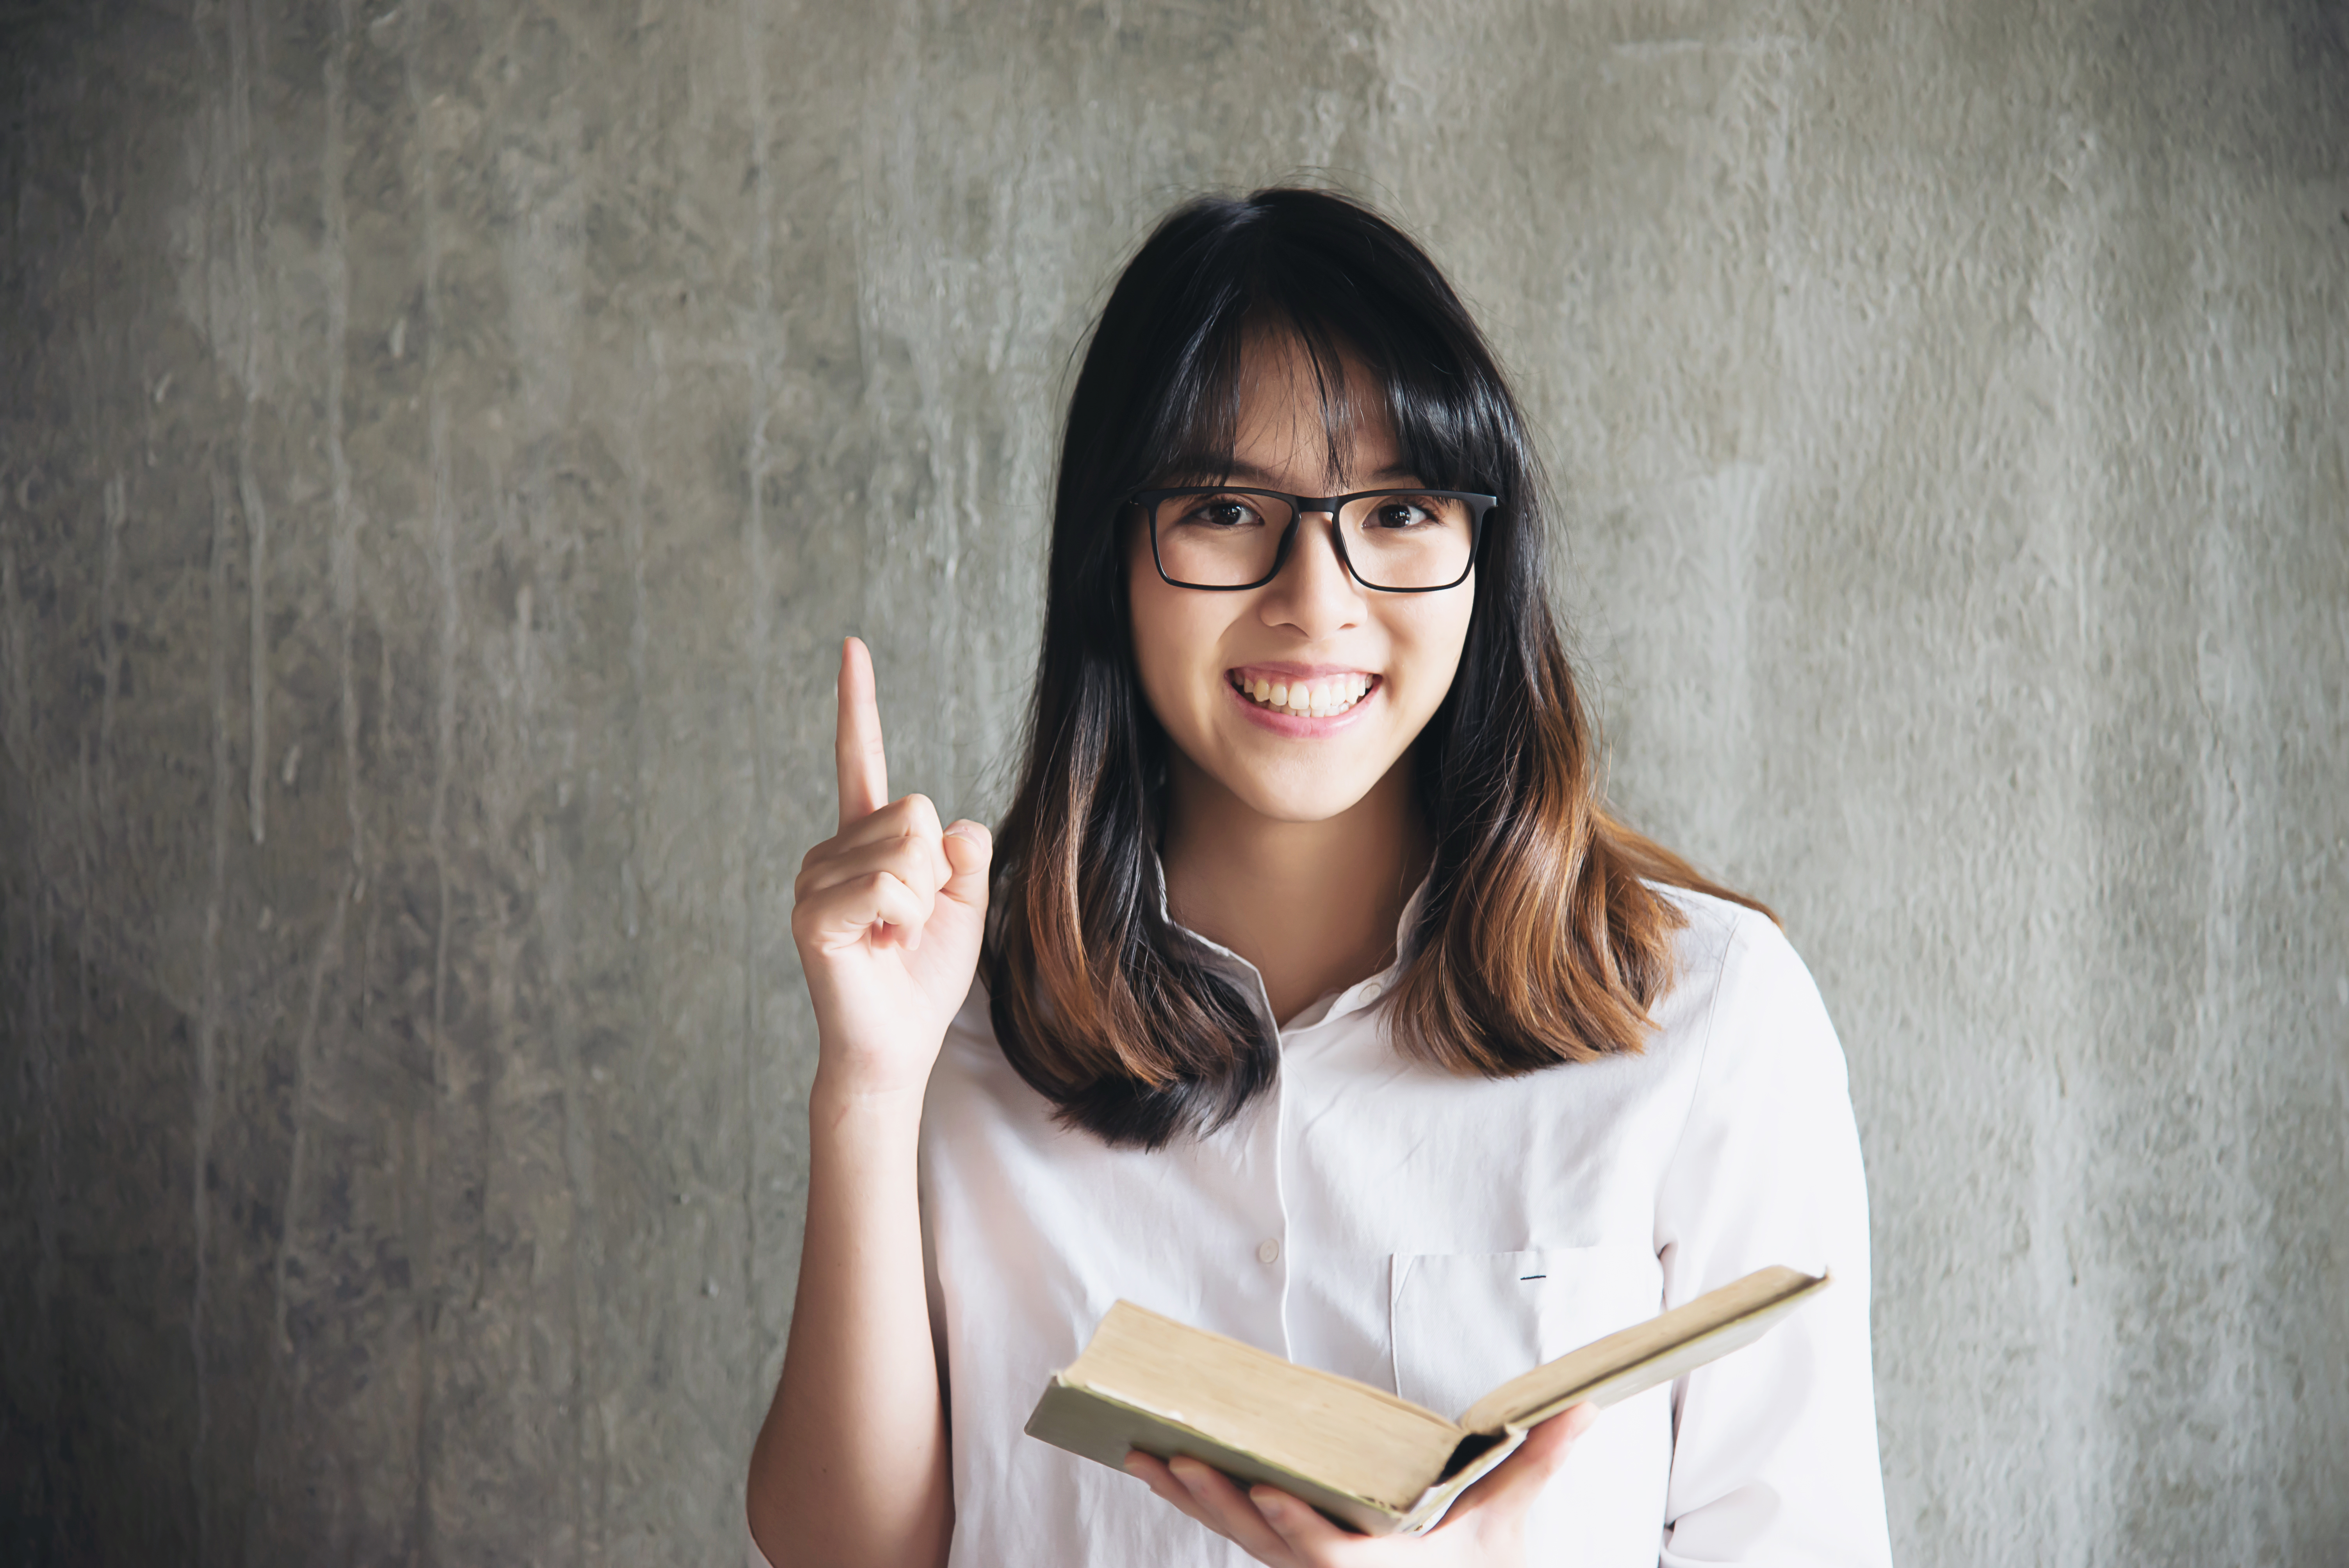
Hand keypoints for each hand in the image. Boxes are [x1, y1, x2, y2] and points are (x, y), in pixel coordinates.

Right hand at [790, 637, 992, 1100]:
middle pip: (915, 812)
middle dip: (935, 875)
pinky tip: (879, 947)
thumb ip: (965, 853)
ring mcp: (813, 879)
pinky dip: (904, 920)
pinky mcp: (811, 914)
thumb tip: (949, 827)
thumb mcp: (965, 902)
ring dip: (920, 904)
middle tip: (907, 924)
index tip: (852, 646)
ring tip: (891, 939)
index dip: (857, 704)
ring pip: (907, 850)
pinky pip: (889, 886)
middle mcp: (830, 850)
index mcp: (865, 841)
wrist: (900, 1041)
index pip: (859, 758)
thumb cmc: (925, 976)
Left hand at [1122, 1406, 1597, 1567]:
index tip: (1260, 1490)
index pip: (1330, 1555)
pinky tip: (1161, 1469)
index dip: (1296, 1526)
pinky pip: (1236, 1530)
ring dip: (1189, 1498)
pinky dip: (1198, 1501)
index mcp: (1385, 1567)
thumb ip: (1539, 1462)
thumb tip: (1584, 1407)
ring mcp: (1307, 1567)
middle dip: (1214, 1499)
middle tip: (1166, 1453)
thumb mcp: (1513, 1519)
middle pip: (1263, 1540)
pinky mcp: (1292, 1557)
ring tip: (1140, 1453)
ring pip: (1237, 1536)